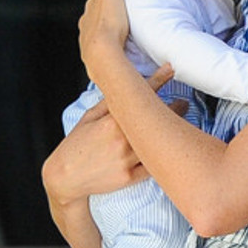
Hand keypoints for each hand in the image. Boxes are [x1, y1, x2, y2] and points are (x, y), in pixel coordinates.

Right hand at [43, 66, 175, 203]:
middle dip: (174, 109)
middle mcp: (121, 140)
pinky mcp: (130, 177)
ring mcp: (126, 160)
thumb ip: (109, 102)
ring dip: (171, 132)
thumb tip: (126, 85)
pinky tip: (168, 148)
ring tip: (179, 125)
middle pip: (156, 120)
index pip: (138, 97)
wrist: (65, 177)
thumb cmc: (76, 144)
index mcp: (111, 122)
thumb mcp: (89, 117)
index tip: (170, 70)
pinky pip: (154, 165)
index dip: (158, 80)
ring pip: (158, 143)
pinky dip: (162, 155)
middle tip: (183, 104)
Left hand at [79, 0, 128, 81]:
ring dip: (111, 32)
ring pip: (100, 32)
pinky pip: (103, 48)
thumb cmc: (110, 23)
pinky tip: (121, 49)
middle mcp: (86, 23)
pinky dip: (111, 46)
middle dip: (111, 15)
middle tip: (128, 17)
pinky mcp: (93, 55)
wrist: (104, 55)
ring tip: (126, 34)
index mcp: (91, 7)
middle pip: (99, 15)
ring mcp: (88, 39)